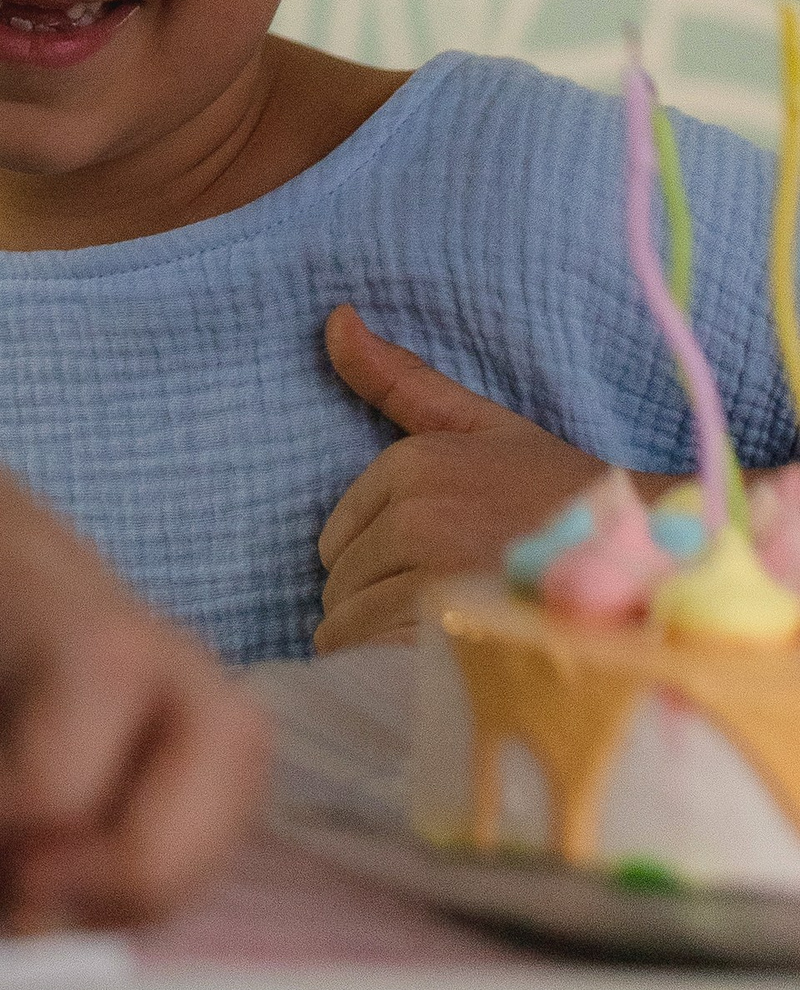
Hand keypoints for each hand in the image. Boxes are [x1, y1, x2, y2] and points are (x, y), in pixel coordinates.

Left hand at [0, 394, 267, 930]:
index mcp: (6, 577)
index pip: (94, 693)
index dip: (34, 806)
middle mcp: (94, 612)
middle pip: (226, 741)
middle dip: (143, 866)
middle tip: (5, 903)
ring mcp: (114, 648)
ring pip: (230, 772)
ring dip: (152, 877)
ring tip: (16, 902)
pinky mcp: (101, 690)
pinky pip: (181, 785)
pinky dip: (131, 861)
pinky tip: (17, 875)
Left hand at [315, 304, 603, 650]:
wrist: (653, 568)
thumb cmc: (565, 500)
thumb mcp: (487, 427)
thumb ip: (404, 381)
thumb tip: (336, 318)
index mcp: (414, 464)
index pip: (337, 538)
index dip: (377, 562)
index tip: (431, 567)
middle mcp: (415, 516)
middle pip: (340, 585)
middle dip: (377, 602)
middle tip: (449, 604)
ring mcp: (431, 579)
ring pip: (350, 627)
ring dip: (386, 642)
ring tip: (453, 636)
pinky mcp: (448, 638)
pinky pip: (371, 661)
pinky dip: (394, 672)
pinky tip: (444, 665)